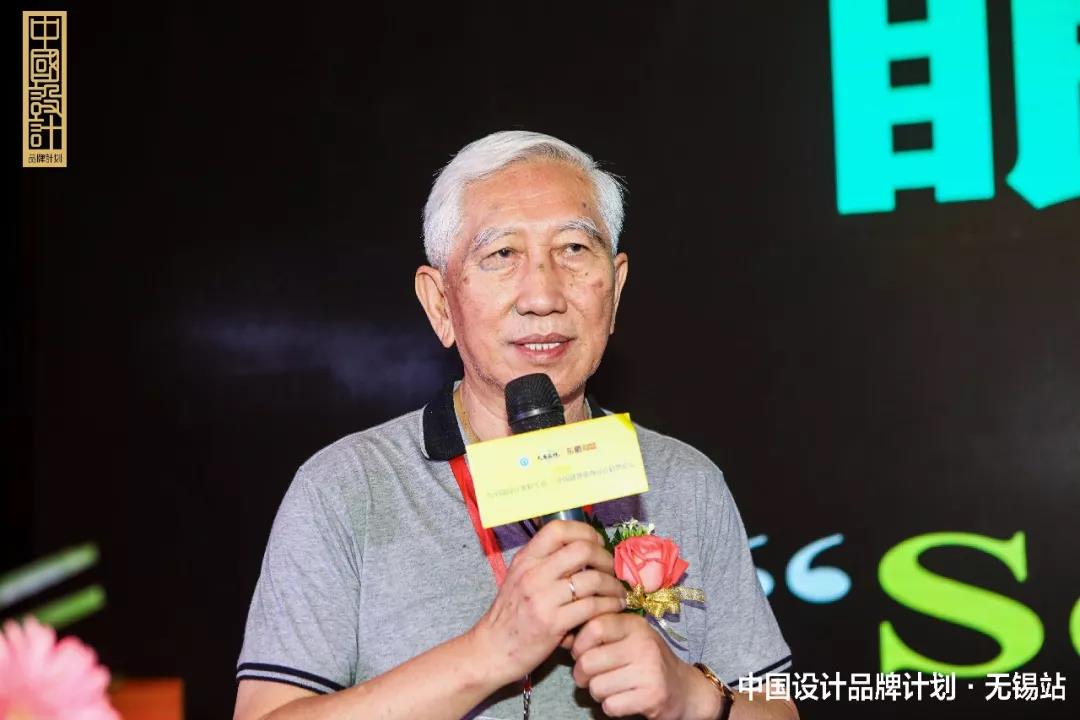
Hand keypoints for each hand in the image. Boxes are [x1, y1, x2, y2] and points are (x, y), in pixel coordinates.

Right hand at [469, 520, 626, 686]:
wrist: (492, 650)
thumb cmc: (510, 615)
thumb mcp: (519, 579)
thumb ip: (544, 564)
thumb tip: (581, 549)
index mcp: (525, 559)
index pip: (558, 529)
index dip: (585, 531)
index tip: (597, 543)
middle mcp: (533, 574)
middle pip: (582, 550)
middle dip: (605, 558)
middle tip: (611, 569)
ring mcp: (542, 598)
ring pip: (592, 579)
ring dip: (613, 585)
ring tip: (618, 592)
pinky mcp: (553, 624)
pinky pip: (592, 607)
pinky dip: (609, 605)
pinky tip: (613, 608)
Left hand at [571, 612, 721, 719]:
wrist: (685, 689)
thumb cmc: (645, 661)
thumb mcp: (627, 638)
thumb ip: (598, 633)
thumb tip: (562, 636)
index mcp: (635, 625)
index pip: (593, 627)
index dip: (579, 644)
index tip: (581, 652)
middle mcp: (643, 644)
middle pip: (588, 661)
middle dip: (582, 674)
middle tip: (590, 676)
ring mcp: (649, 671)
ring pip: (596, 686)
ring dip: (597, 692)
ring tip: (611, 687)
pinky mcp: (652, 696)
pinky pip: (610, 705)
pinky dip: (611, 707)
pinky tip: (623, 699)